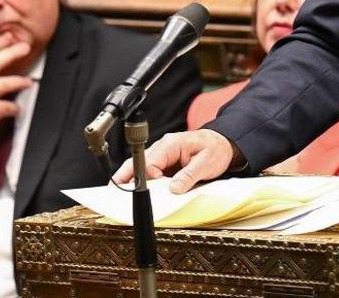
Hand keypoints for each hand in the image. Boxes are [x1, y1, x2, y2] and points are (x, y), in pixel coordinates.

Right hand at [115, 129, 235, 193]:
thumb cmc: (216, 149)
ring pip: (140, 167)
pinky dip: (142, 181)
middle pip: (138, 163)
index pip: (150, 162)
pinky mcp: (164, 163)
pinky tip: (138, 191)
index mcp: (171, 144)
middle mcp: (163, 148)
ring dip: (132, 180)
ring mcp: (162, 155)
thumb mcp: (206, 163)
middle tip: (115, 193)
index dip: (149, 179)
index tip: (151, 190)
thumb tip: (174, 189)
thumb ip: (189, 175)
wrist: (223, 144)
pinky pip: (149, 172)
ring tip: (121, 194)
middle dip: (125, 177)